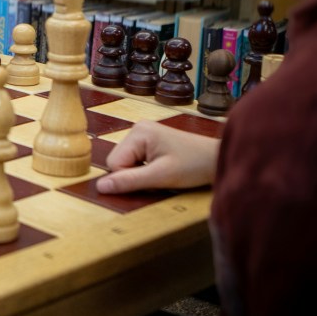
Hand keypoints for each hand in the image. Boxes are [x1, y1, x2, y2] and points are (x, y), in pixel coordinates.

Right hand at [95, 122, 219, 194]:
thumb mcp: (161, 177)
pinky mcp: (149, 139)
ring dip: (140, 173)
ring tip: (163, 172)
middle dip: (135, 175)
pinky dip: (145, 169)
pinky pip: (134, 159)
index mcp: (138, 132)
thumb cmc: (194, 165)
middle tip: (159, 176)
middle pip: (118, 161)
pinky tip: (162, 167)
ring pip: (125, 162)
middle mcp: (137, 128)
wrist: (216, 159)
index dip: (130, 178)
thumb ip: (129, 181)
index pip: (114, 163)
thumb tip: (100, 187)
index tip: (153, 179)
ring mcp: (143, 132)